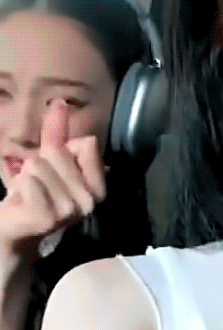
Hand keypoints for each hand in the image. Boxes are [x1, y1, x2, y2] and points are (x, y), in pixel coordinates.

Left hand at [0, 100, 106, 271]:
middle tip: (39, 185)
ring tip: (29, 193)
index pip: (86, 143)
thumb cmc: (36, 192)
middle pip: (58, 152)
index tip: (58, 170)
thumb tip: (60, 102)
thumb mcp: (50, 159)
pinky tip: (23, 200)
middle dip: (41, 162)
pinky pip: (28, 181)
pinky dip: (20, 185)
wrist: (15, 227)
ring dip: (26, 176)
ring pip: (39, 165)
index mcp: (99, 186)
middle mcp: (90, 201)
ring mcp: (69, 211)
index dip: (65, 149)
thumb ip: (58, 131)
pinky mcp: (47, 218)